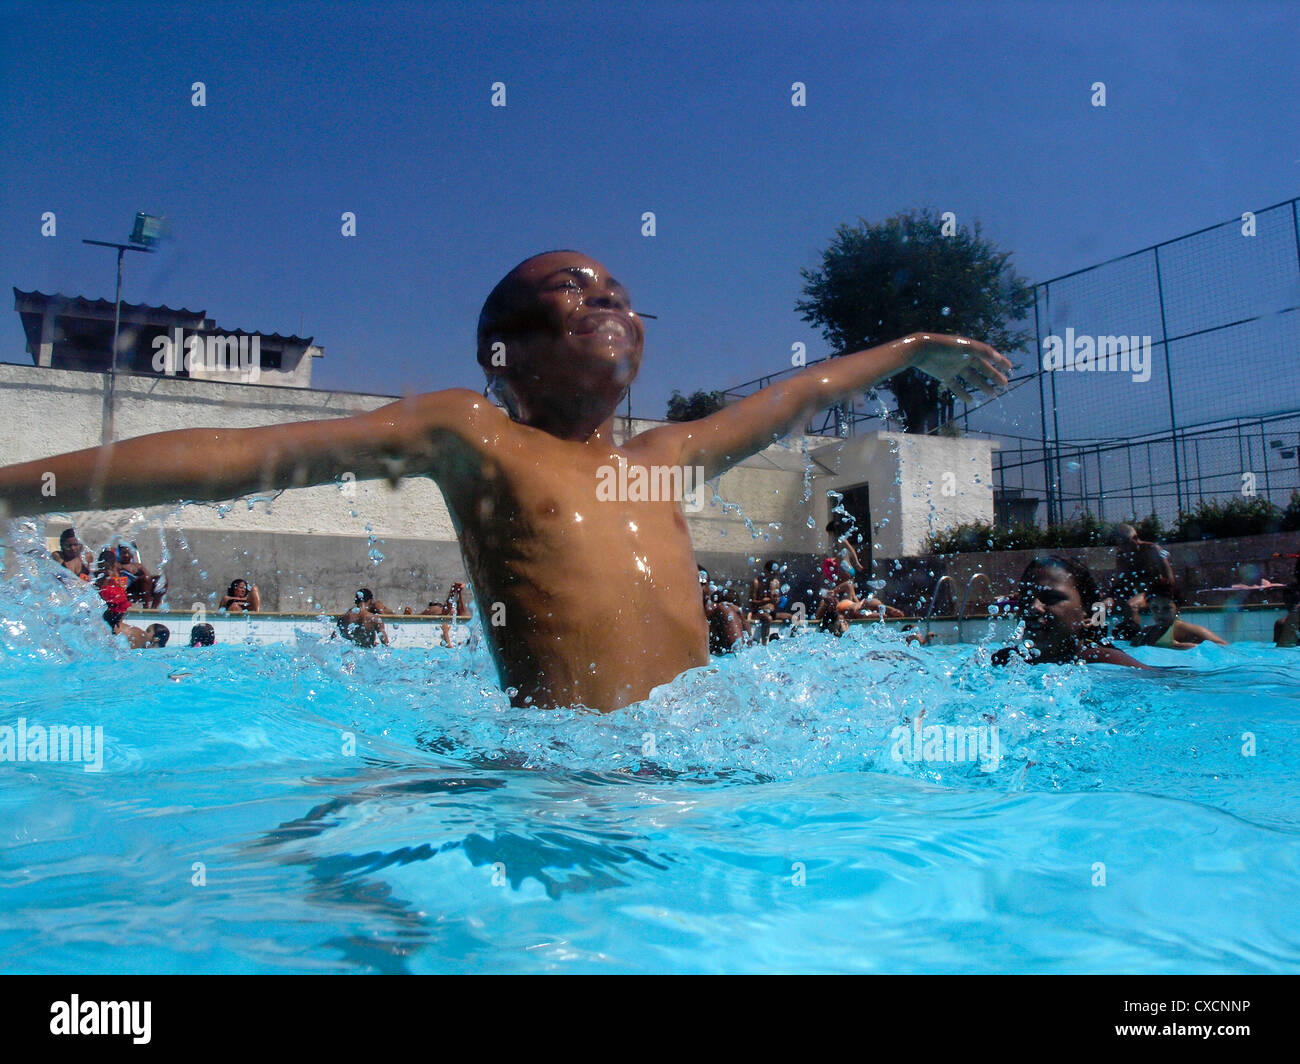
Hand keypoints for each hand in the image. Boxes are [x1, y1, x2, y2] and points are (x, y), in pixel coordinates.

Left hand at [896, 333, 1010, 402]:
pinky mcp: (944, 375)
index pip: (989, 356)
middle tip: (1005, 385)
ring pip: (972, 378)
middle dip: (994, 376)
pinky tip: (971, 401)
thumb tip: (997, 358)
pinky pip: (956, 386)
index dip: (1000, 361)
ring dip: (982, 386)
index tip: (1010, 369)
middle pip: (983, 369)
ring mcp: (954, 367)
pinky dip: (963, 394)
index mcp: (970, 349)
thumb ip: (982, 351)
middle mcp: (964, 358)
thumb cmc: (944, 346)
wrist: (921, 350)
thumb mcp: (965, 347)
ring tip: (993, 394)